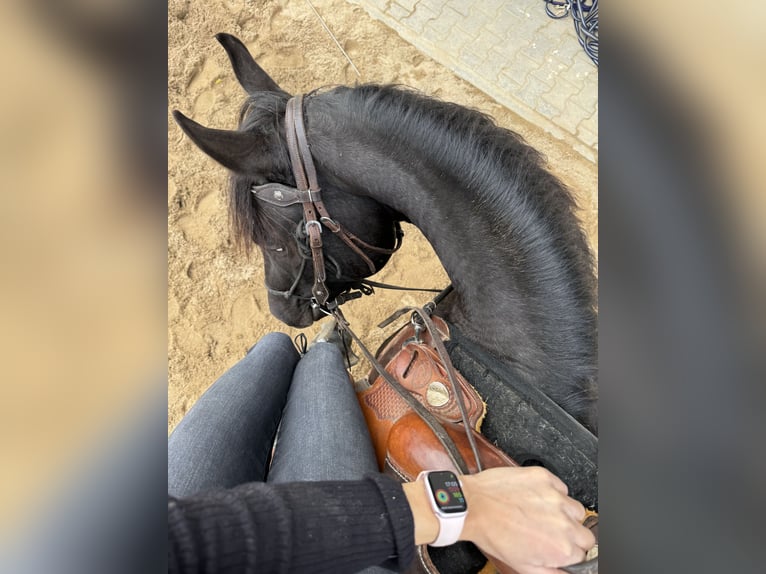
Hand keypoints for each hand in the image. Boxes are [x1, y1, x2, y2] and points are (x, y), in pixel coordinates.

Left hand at [459, 467, 594, 573]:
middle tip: (549, 532)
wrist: (474, 506)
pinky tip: (535, 499)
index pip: (583, 554)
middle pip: (585, 533)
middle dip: (570, 535)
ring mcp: (555, 497)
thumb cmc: (493, 534)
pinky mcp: (545, 478)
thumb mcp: (524, 567)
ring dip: (563, 513)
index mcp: (561, 548)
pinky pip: (561, 487)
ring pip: (576, 509)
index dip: (568, 552)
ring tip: (541, 514)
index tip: (557, 547)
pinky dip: (552, 493)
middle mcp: (563, 522)